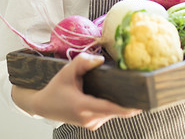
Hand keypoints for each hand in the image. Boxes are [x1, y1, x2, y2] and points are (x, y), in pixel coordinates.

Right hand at [12, 53, 141, 129]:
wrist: (43, 106)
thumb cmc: (56, 88)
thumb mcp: (66, 71)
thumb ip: (83, 62)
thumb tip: (101, 59)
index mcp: (82, 106)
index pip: (110, 108)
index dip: (127, 108)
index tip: (141, 104)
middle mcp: (88, 118)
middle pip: (115, 111)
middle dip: (128, 102)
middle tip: (140, 89)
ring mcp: (91, 124)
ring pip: (112, 113)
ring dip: (117, 103)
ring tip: (122, 89)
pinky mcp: (92, 125)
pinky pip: (107, 114)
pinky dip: (111, 106)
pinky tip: (109, 96)